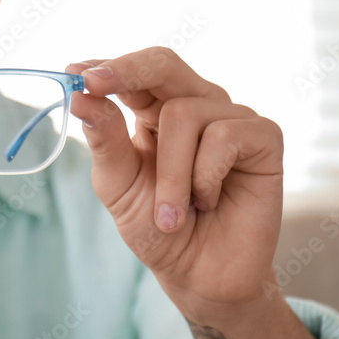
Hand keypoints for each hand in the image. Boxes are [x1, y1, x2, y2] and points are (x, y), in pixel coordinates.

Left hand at [66, 48, 283, 313]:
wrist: (201, 275)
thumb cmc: (157, 227)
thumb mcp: (118, 184)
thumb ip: (104, 140)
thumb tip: (80, 96)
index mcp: (152, 109)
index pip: (132, 72)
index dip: (105, 66)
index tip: (75, 72)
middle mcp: (193, 104)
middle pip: (162, 64)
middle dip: (126, 72)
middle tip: (94, 85)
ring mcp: (230, 117)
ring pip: (184, 113)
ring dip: (170, 173)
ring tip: (171, 212)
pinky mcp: (263, 138)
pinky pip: (224, 135)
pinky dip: (204, 176)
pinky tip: (206, 202)